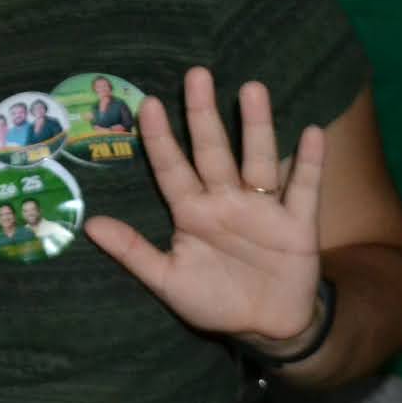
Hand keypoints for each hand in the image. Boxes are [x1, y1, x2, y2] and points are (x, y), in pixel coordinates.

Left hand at [83, 67, 324, 342]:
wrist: (264, 327)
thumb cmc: (213, 299)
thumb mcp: (167, 280)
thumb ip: (132, 252)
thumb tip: (90, 225)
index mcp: (191, 212)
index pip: (171, 167)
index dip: (160, 138)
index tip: (147, 104)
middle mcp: (226, 200)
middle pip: (212, 151)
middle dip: (203, 115)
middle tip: (195, 75)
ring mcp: (263, 208)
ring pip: (258, 159)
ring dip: (256, 126)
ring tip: (251, 89)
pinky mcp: (298, 225)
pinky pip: (305, 189)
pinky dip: (309, 163)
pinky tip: (312, 133)